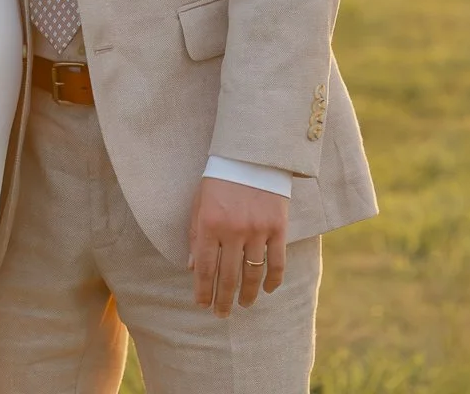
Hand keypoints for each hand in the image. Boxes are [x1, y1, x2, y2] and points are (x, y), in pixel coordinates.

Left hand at [187, 178, 288, 316]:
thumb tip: (192, 268)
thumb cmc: (220, 178)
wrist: (252, 155)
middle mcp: (232, 231)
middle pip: (227, 276)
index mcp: (209, 224)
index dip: (203, 291)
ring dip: (248, 294)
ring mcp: (257, 230)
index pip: (204, 268)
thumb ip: (195, 235)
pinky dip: (273, 280)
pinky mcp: (278, 227)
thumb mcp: (199, 203)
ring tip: (245, 305)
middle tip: (221, 314)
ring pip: (252, 274)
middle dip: (223, 299)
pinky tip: (268, 290)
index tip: (202, 305)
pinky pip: (277, 262)